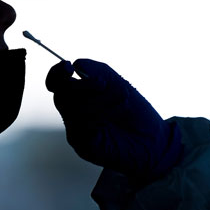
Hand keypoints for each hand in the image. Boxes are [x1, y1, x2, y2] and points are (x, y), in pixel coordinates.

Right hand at [45, 58, 181, 180]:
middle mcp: (74, 114)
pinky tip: (114, 116)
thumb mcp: (117, 83)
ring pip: (72, 110)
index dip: (56, 74)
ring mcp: (77, 131)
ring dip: (99, 101)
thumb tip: (75, 63)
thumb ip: (96, 70)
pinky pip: (80, 127)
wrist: (154, 140)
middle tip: (104, 84)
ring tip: (122, 102)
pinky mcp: (83, 146)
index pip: (56, 84)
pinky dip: (98, 116)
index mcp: (79, 97)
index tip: (68, 66)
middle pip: (61, 95)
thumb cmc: (136, 113)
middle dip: (84, 86)